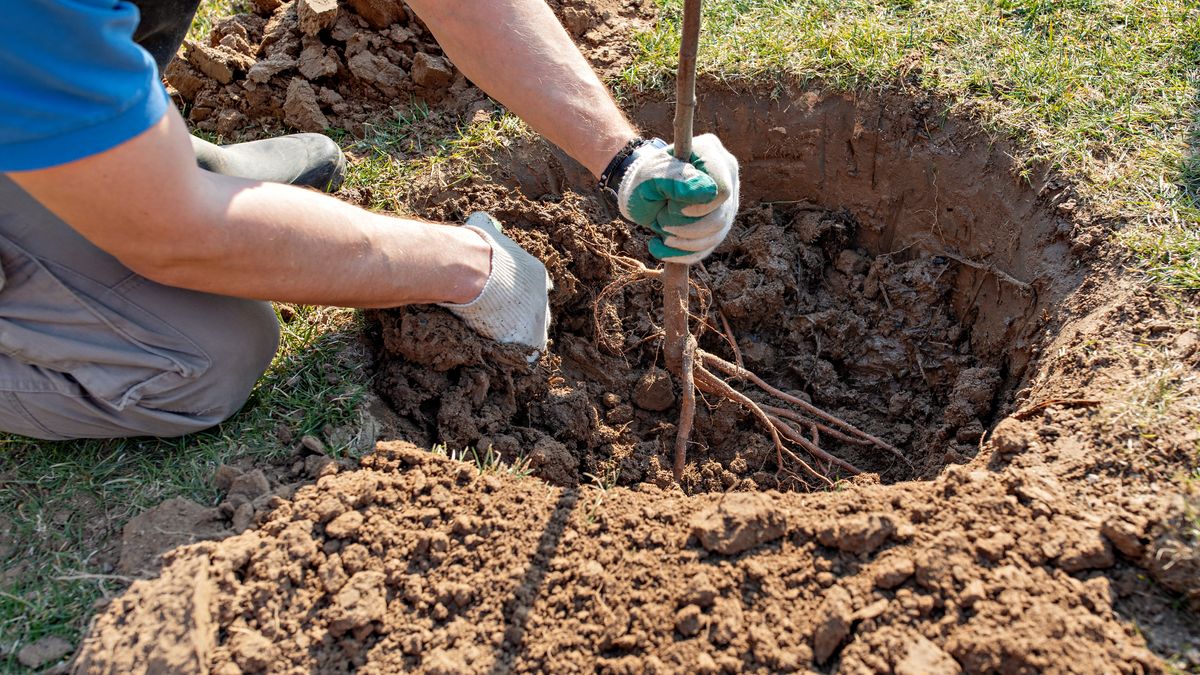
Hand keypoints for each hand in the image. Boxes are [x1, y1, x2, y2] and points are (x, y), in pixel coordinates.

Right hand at [439, 213, 551, 357]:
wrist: (471, 271)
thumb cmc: (474, 249)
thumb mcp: (484, 229)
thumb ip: (487, 227)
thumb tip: (479, 218)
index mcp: (536, 271)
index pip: (535, 287)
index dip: (520, 295)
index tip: (506, 299)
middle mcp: (543, 294)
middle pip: (538, 311)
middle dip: (523, 317)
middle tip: (504, 322)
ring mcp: (539, 316)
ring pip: (535, 331)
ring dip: (521, 336)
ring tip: (504, 341)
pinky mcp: (532, 337)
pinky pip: (530, 351)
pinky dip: (520, 355)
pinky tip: (506, 354)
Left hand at [615, 134, 739, 263]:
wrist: (641, 190)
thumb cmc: (645, 177)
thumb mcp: (651, 176)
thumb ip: (676, 181)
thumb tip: (708, 191)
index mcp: (711, 152)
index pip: (721, 190)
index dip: (699, 207)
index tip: (671, 208)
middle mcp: (726, 174)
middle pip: (721, 216)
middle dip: (686, 228)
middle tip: (660, 221)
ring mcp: (727, 200)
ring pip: (717, 235)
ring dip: (683, 243)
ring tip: (660, 231)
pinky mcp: (720, 222)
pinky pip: (709, 247)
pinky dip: (683, 254)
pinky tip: (662, 246)